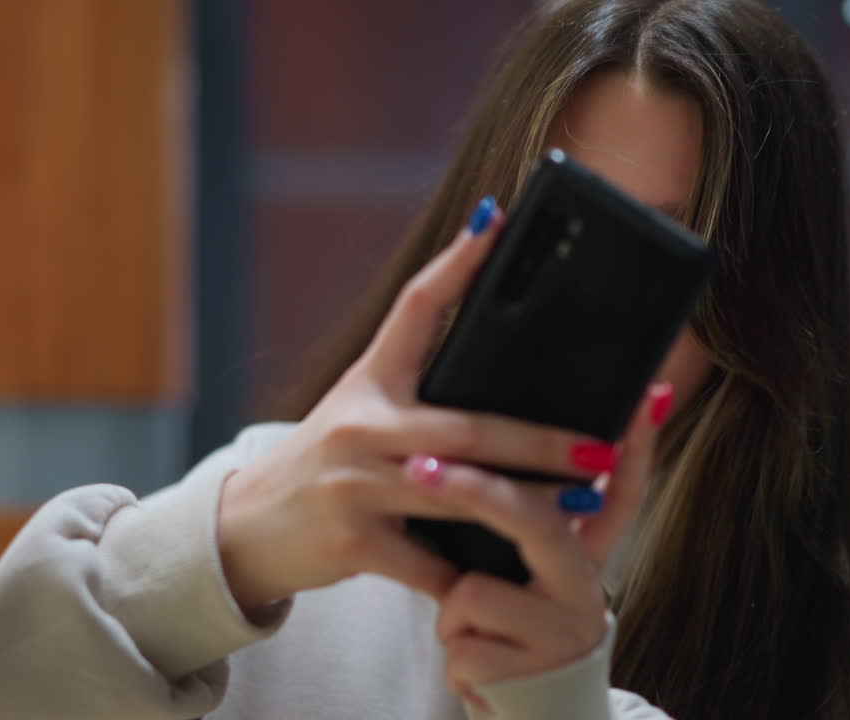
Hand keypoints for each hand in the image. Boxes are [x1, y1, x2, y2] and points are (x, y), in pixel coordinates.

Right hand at [215, 197, 622, 612]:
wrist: (248, 527)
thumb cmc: (325, 465)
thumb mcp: (360, 411)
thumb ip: (417, 390)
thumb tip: (498, 357)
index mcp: (370, 382)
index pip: (415, 308)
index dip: (457, 263)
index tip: (498, 222)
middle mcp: (361, 425)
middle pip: (467, 428)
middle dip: (540, 440)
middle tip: (601, 445)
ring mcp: (354, 483)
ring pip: (458, 494)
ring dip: (527, 506)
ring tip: (586, 504)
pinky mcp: (352, 540)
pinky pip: (430, 564)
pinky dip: (473, 574)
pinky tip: (518, 575)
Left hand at [425, 381, 672, 710]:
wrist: (529, 716)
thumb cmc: (514, 630)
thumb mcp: (530, 576)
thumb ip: (530, 520)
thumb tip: (515, 440)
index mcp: (588, 558)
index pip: (621, 489)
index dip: (638, 444)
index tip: (650, 395)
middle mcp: (587, 593)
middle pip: (536, 523)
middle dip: (475, 490)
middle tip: (421, 466)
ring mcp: (560, 637)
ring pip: (474, 591)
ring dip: (453, 612)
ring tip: (474, 631)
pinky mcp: (526, 677)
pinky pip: (461, 642)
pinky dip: (452, 650)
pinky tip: (477, 667)